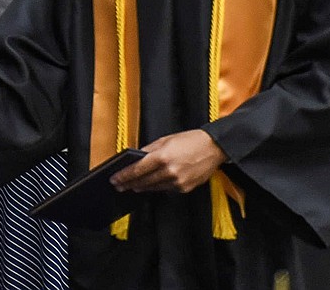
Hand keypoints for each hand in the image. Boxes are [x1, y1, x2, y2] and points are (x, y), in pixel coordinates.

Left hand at [109, 129, 227, 193]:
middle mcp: (169, 171)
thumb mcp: (166, 140)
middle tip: (119, 185)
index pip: (137, 169)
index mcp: (162, 156)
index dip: (124, 175)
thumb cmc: (191, 140)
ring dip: (142, 186)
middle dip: (129, 183)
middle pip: (143, 181)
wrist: (214, 148)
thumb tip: (136, 158)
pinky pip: (166, 189)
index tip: (115, 179)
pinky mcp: (185, 188)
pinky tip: (152, 184)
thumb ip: (149, 150)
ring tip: (133, 186)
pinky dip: (158, 186)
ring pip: (154, 187)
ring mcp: (178, 182)